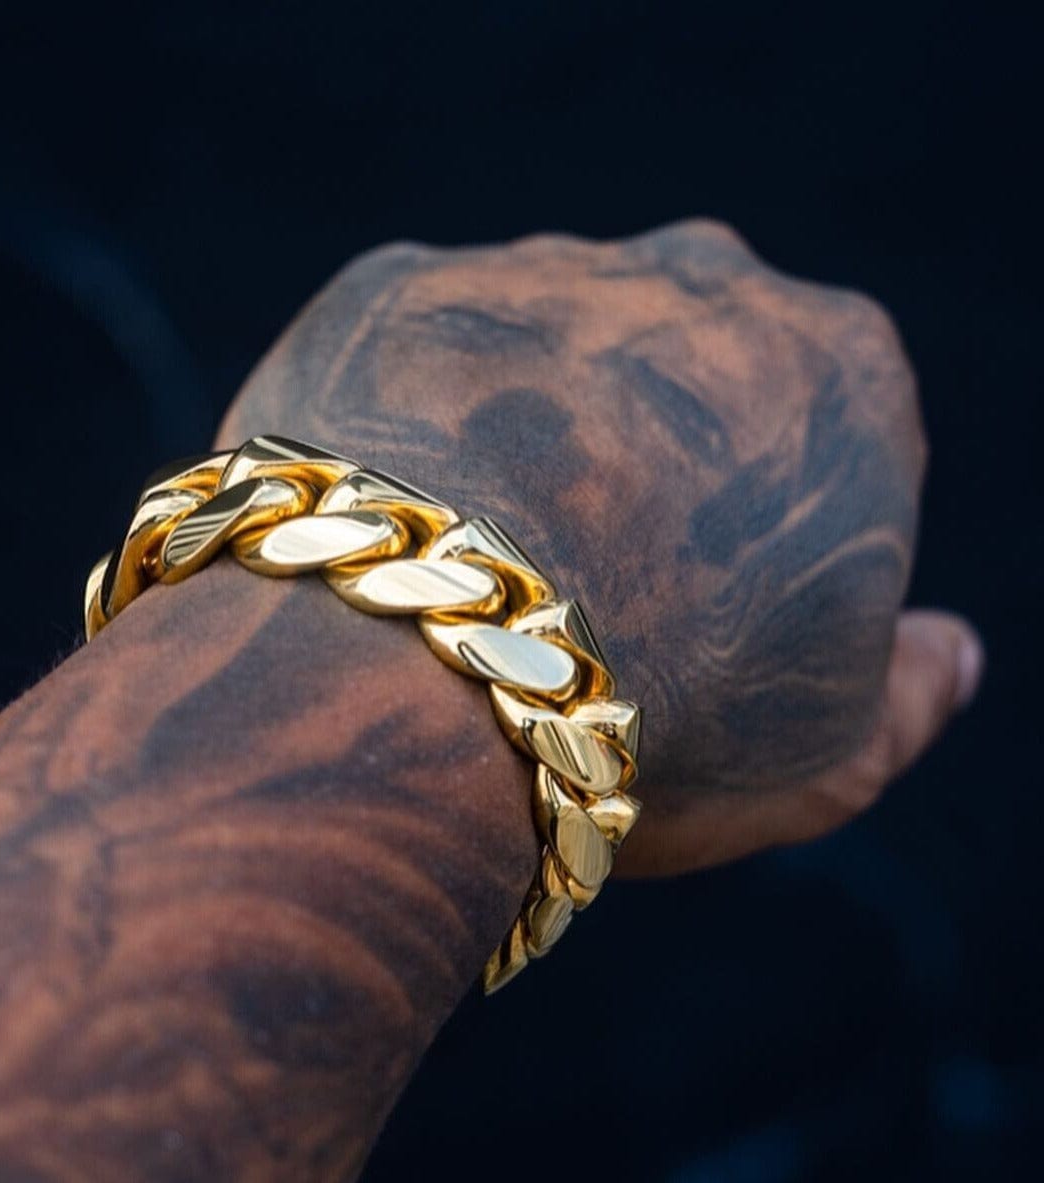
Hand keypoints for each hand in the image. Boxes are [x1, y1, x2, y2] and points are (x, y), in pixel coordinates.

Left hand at [216, 220, 982, 872]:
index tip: (696, 621)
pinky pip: (421, 351)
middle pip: (688, 381)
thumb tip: (948, 649)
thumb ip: (908, 690)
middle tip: (577, 588)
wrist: (416, 663)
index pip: (823, 446)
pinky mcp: (401, 281)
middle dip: (649, 468)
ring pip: (550, 356)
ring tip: (476, 560)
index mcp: (843, 372)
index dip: (759, 545)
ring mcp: (541, 266)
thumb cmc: (652, 716)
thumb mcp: (828, 753)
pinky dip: (413, 420)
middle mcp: (701, 279)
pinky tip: (398, 513)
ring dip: (525, 438)